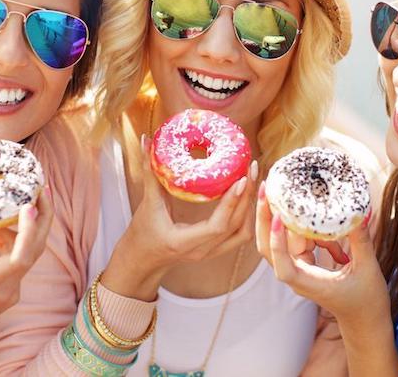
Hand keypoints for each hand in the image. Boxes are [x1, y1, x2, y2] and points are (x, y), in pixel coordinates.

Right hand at [0, 191, 52, 370]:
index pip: (21, 257)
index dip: (29, 230)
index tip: (29, 205)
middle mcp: (5, 289)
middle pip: (35, 249)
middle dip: (40, 217)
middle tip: (38, 190)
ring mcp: (12, 292)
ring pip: (21, 251)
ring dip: (3, 232)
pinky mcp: (11, 292)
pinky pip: (16, 260)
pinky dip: (3, 244)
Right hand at [101, 135, 256, 299]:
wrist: (143, 258)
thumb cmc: (143, 232)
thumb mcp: (147, 203)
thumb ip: (149, 172)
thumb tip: (146, 139)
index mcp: (184, 242)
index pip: (217, 226)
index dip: (231, 203)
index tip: (241, 179)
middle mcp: (202, 251)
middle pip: (236, 226)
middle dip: (247, 196)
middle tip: (252, 168)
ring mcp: (212, 253)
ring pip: (243, 232)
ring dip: (251, 205)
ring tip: (255, 178)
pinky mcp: (218, 249)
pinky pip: (240, 233)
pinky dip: (248, 214)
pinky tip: (249, 193)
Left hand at [255, 186, 388, 326]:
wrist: (364, 318)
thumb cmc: (366, 300)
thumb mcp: (367, 268)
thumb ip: (361, 241)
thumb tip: (359, 213)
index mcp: (309, 283)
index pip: (284, 266)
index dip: (277, 243)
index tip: (279, 218)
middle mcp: (298, 276)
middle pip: (270, 248)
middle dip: (265, 218)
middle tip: (266, 188)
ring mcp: (299, 268)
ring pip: (280, 240)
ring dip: (279, 217)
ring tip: (278, 190)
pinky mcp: (304, 262)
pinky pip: (297, 239)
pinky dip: (303, 226)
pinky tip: (312, 213)